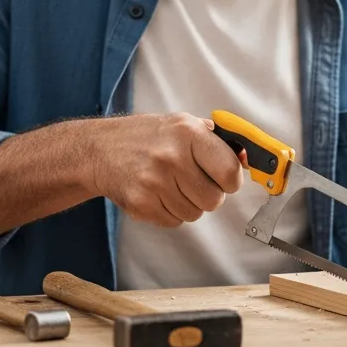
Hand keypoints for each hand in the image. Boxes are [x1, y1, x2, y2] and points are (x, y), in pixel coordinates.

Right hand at [91, 113, 244, 227]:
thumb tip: (247, 159)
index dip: (231, 180)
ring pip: (195, 213)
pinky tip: (157, 193)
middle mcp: (171, 157)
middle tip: (193, 182)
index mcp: (187, 133)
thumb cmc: (144, 137)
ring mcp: (154, 182)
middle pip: (214, 199)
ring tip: (171, 184)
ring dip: (188, 204)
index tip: (225, 179)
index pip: (229, 170)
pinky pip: (174, 221)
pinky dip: (169, 212)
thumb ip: (215, 141)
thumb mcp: (181, 125)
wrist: (98, 150)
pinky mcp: (141, 203)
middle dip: (208, 194)